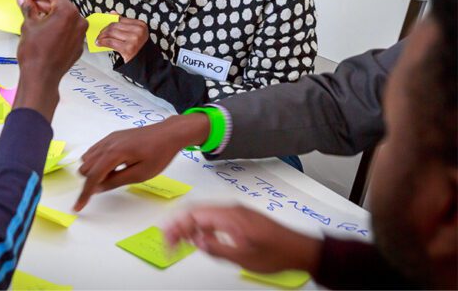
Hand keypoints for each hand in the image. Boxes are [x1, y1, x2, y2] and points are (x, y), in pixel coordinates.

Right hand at [13, 0, 87, 120]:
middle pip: (61, 4)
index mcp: (68, 12)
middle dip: (45, 3)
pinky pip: (68, 30)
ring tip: (35, 17)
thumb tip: (25, 2)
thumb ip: (28, 9)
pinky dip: (58, 27)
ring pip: (66, 17)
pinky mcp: (77, 45)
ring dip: (51, 14)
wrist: (41, 77)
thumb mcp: (28, 25)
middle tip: (30, 4)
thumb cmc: (36, 55)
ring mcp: (80, 34)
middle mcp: (78, 22)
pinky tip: (45, 30)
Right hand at [74, 113, 208, 210]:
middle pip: (85, 167)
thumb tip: (96, 188)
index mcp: (114, 153)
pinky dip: (98, 161)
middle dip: (91, 180)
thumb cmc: (159, 155)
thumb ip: (116, 181)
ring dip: (94, 170)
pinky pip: (95, 151)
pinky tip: (114, 165)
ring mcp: (108, 139)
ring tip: (116, 173)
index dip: (85, 194)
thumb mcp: (140, 174)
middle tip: (112, 183)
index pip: (93, 177)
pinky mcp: (112, 137)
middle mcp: (107, 144)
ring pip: (87, 158)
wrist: (168, 133)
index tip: (78, 207)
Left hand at [96, 14, 147, 62]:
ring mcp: (134, 40)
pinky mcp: (128, 48)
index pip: (120, 20)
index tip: (104, 27)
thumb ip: (124, 23)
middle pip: (114, 26)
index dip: (109, 23)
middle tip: (99, 34)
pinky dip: (102, 42)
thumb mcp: (135, 33)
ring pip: (111, 33)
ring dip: (102, 36)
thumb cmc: (138, 48)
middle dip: (104, 30)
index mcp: (141, 25)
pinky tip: (99, 43)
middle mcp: (139, 31)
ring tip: (98, 39)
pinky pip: (110, 42)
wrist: (145, 63)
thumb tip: (112, 13)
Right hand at [164, 205, 321, 273]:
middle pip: (195, 210)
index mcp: (229, 216)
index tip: (167, 239)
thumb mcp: (242, 257)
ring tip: (179, 240)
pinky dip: (201, 224)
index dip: (176, 226)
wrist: (299, 249)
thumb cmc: (276, 252)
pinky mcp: (239, 216)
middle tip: (168, 240)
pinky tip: (199, 235)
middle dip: (178, 224)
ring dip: (188, 224)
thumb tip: (196, 240)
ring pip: (203, 212)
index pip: (193, 215)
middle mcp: (231, 209)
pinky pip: (213, 215)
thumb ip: (216, 247)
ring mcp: (235, 211)